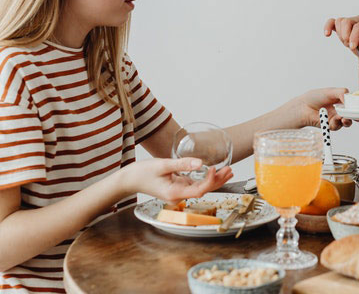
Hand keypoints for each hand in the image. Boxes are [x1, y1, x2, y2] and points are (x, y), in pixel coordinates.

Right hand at [119, 157, 233, 202]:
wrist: (129, 180)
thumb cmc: (142, 173)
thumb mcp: (162, 165)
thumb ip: (182, 164)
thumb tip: (200, 163)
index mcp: (174, 193)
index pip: (198, 190)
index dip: (210, 180)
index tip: (215, 168)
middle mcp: (178, 196)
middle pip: (203, 190)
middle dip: (218, 180)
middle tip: (230, 169)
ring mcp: (178, 192)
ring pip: (201, 188)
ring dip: (214, 179)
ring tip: (228, 170)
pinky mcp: (178, 187)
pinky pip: (195, 185)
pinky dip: (206, 178)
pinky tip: (214, 172)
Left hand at [288, 87, 351, 129]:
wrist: (303, 106)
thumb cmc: (315, 97)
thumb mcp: (331, 91)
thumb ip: (342, 93)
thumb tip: (350, 100)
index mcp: (342, 101)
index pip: (354, 105)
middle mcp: (340, 110)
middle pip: (353, 115)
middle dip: (357, 117)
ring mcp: (336, 118)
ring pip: (347, 122)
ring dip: (348, 121)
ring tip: (345, 118)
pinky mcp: (330, 125)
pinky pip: (337, 126)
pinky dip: (337, 123)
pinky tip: (334, 119)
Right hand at [323, 15, 358, 61]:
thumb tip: (358, 43)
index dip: (354, 36)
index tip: (353, 47)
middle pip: (347, 21)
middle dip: (346, 35)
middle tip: (350, 45)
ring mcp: (351, 21)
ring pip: (339, 22)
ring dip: (340, 34)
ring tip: (347, 43)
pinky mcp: (343, 27)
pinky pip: (333, 22)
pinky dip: (328, 27)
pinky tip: (327, 34)